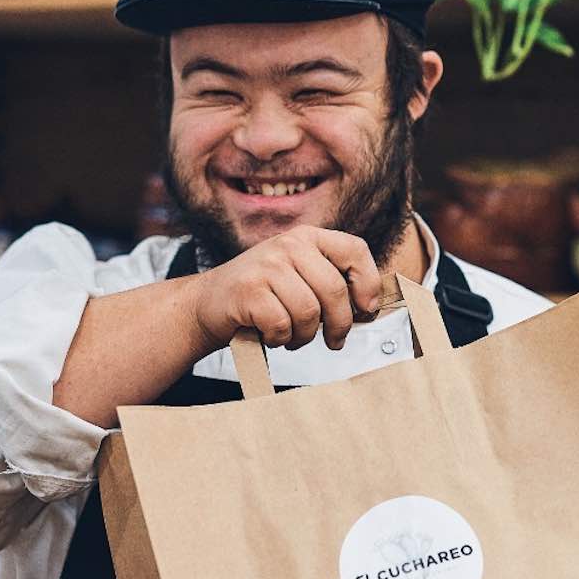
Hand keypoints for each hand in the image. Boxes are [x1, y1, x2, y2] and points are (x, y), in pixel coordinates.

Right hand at [186, 225, 381, 352]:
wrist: (208, 304)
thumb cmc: (262, 296)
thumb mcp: (299, 276)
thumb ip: (330, 282)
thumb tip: (370, 307)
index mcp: (307, 238)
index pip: (355, 250)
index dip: (369, 283)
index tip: (366, 310)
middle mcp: (288, 245)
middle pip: (334, 290)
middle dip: (339, 325)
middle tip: (334, 341)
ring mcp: (266, 266)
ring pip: (309, 312)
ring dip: (304, 336)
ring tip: (293, 336)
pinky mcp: (248, 290)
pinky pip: (283, 325)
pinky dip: (280, 339)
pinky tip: (270, 334)